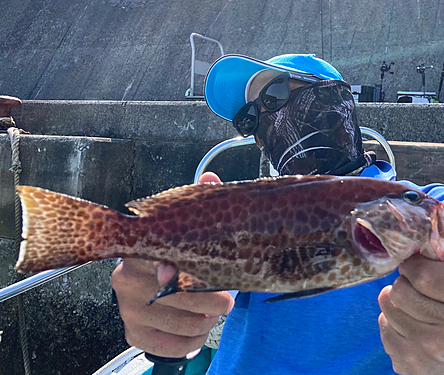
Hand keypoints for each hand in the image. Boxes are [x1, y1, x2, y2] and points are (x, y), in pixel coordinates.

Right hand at [111, 172, 233, 357]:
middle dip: (215, 299)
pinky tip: (198, 326)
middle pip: (183, 297)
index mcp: (137, 253)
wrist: (152, 290)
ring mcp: (128, 311)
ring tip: (212, 310)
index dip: (177, 269)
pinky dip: (196, 341)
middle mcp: (126, 283)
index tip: (185, 273)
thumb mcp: (183, 231)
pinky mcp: (135, 335)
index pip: (156, 260)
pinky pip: (177, 347)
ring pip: (187, 325)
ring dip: (209, 320)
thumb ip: (196, 208)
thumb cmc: (172, 257)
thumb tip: (210, 178)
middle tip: (225, 297)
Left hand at [378, 241, 443, 374]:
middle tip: (417, 287)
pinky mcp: (411, 364)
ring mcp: (432, 350)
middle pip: (401, 290)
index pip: (423, 274)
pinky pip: (384, 327)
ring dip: (397, 301)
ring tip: (415, 306)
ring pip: (388, 306)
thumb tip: (422, 241)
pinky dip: (394, 323)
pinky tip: (413, 326)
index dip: (414, 265)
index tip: (416, 266)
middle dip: (405, 282)